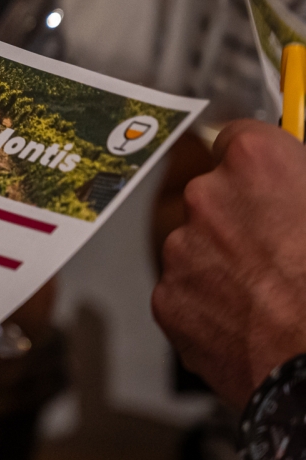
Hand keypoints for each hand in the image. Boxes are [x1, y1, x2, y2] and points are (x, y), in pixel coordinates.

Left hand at [152, 119, 305, 407]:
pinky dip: (211, 304)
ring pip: (198, 245)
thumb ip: (304, 184)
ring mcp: (180, 250)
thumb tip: (299, 191)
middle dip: (241, 217)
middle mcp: (206, 198)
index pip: (238, 138)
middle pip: (214, 195)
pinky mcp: (167, 300)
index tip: (269, 178)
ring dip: (225, 262)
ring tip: (273, 294)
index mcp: (256, 163)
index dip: (259, 164)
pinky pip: (187, 291)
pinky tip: (252, 322)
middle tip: (282, 249)